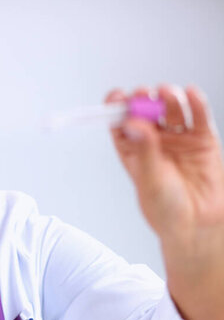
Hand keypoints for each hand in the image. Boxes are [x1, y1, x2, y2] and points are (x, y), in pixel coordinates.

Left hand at [105, 84, 223, 319]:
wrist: (197, 226)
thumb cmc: (167, 210)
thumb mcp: (150, 180)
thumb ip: (145, 150)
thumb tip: (133, 122)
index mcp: (134, 152)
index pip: (121, 124)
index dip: (117, 108)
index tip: (115, 96)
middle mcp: (155, 143)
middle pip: (146, 111)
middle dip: (143, 99)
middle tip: (142, 94)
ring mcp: (179, 139)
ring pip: (171, 108)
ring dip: (168, 96)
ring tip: (166, 94)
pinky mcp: (203, 140)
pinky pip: (199, 116)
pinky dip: (196, 102)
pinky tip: (190, 94)